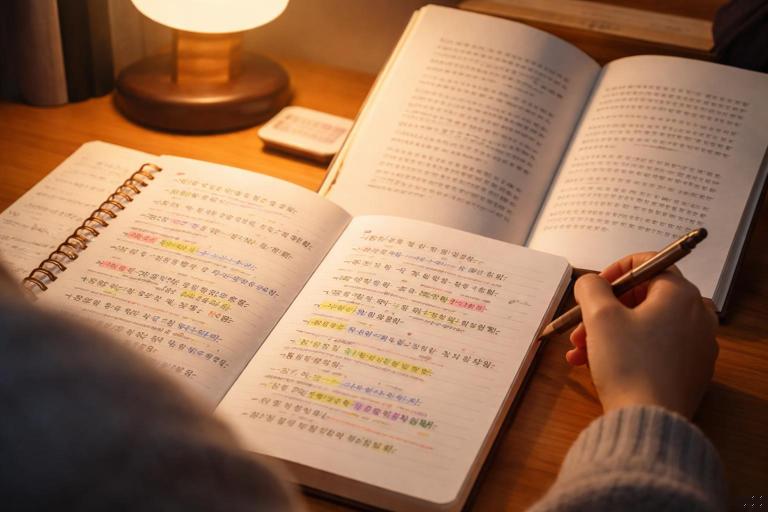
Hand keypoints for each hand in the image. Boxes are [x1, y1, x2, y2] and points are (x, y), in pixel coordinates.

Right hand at [567, 252, 718, 417]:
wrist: (649, 421)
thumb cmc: (628, 363)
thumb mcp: (599, 316)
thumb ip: (591, 287)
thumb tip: (592, 283)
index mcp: (681, 294)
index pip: (648, 263)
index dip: (614, 272)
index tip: (592, 290)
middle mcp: (696, 316)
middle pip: (643, 298)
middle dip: (604, 310)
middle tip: (579, 326)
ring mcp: (696, 346)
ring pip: (644, 326)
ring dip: (607, 333)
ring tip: (578, 351)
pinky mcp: (690, 372)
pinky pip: (653, 349)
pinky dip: (624, 350)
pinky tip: (592, 365)